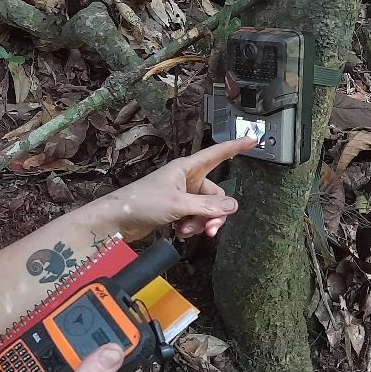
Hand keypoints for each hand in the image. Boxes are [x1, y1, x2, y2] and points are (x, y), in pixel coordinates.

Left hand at [90, 136, 256, 241]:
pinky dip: (191, 227)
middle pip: (215, 195)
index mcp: (186, 168)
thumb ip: (206, 206)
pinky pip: (195, 218)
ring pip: (206, 209)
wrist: (118, 220)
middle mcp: (186, 180)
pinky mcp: (176, 210)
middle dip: (214, 213)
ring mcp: (181, 195)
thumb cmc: (142, 203)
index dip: (235, 146)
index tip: (253, 139)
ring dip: (201, 223)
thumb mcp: (178, 204)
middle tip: (210, 228)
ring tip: (186, 231)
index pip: (217, 154)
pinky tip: (180, 232)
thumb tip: (232, 206)